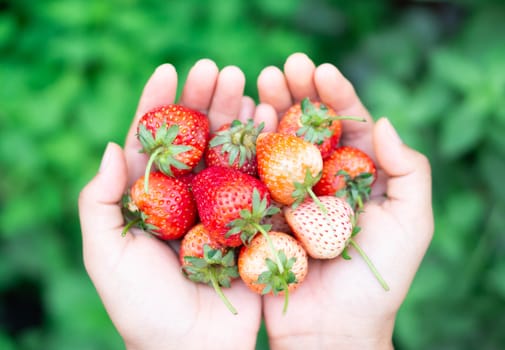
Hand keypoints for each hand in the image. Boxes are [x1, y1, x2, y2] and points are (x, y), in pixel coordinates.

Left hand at [78, 60, 268, 349]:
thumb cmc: (142, 308)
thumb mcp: (106, 255)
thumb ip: (101, 202)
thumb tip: (112, 146)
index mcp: (153, 198)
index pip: (155, 142)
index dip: (158, 105)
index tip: (167, 70)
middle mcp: (190, 196)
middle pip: (197, 139)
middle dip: (204, 101)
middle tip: (216, 69)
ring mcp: (224, 206)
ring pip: (230, 152)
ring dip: (237, 116)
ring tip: (245, 84)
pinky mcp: (254, 221)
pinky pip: (261, 179)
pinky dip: (267, 149)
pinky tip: (272, 120)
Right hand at [256, 53, 433, 348]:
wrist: (332, 330)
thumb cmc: (377, 282)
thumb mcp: (412, 225)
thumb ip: (409, 172)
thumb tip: (383, 121)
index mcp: (358, 176)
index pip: (348, 124)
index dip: (335, 94)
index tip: (320, 70)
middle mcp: (321, 179)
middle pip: (310, 126)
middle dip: (297, 93)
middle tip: (282, 67)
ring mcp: (288, 193)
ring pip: (280, 141)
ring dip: (270, 108)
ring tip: (259, 81)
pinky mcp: (261, 211)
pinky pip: (254, 173)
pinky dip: (249, 145)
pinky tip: (243, 119)